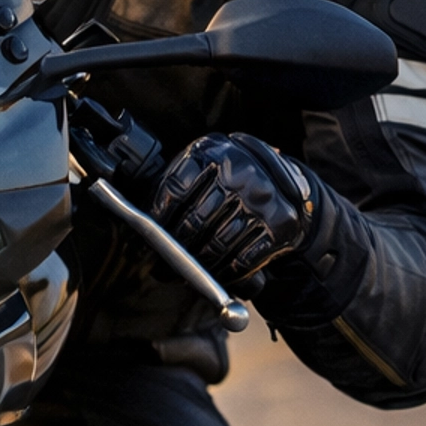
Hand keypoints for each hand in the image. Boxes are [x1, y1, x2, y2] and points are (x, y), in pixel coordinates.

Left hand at [151, 132, 314, 290]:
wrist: (286, 184)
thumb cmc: (231, 179)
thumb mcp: (205, 167)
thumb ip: (176, 185)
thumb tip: (139, 223)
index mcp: (212, 151)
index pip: (174, 188)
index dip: (156, 217)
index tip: (147, 236)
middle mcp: (239, 170)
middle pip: (194, 220)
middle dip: (173, 250)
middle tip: (161, 266)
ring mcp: (262, 197)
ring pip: (217, 244)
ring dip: (198, 266)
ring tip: (186, 273)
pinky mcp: (280, 223)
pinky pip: (243, 259)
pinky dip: (226, 273)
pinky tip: (215, 274)